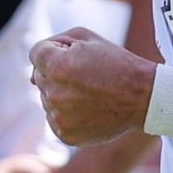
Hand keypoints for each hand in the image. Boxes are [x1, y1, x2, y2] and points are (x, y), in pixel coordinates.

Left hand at [29, 28, 154, 147]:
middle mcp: (54, 93)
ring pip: (47, 98)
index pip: (36, 54)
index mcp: (57, 67)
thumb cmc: (115, 63)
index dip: (56, 51)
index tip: (76, 56)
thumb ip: (52, 44)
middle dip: (57, 72)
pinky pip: (54, 118)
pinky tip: (88, 108)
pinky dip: (67, 113)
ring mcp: (58, 117)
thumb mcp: (86, 38)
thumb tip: (31, 71)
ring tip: (90, 93)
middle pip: (39, 76)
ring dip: (62, 93)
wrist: (141, 97)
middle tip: (86, 75)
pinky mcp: (64, 135)